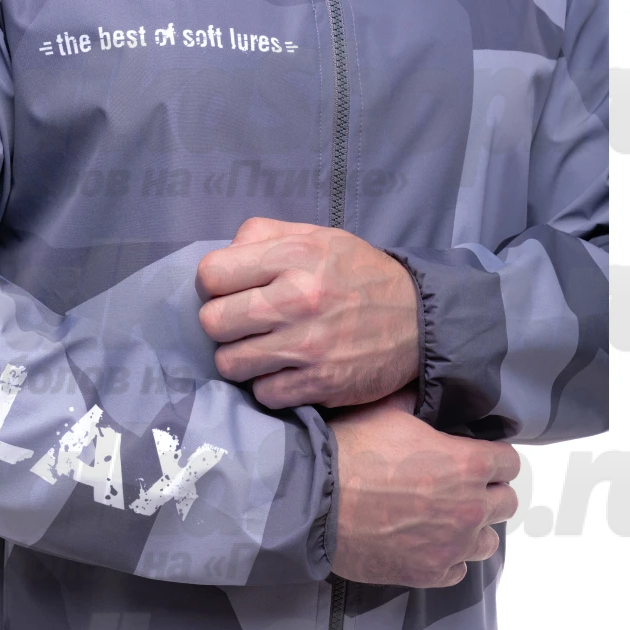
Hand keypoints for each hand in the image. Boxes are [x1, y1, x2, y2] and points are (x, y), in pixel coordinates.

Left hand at [197, 217, 419, 408]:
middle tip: (243, 326)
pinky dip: (268, 386)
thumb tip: (221, 256)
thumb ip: (265, 236)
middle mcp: (297, 299)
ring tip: (262, 351)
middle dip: (222, 326)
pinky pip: (262, 393)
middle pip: (212, 322)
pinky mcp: (318, 384)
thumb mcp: (319, 237)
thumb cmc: (359, 277)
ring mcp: (307, 346)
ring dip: (241, 360)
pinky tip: (285, 372)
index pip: (211, 275)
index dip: (213, 287)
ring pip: (230, 363)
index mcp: (294, 255)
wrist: (418, 321)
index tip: (229, 293)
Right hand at [328, 392, 519, 586]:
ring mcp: (452, 545)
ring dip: (472, 529)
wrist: (315, 502)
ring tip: (445, 522)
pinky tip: (426, 545)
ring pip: (487, 541)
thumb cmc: (350, 453)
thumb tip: (422, 386)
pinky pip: (458, 570)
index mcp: (468, 464)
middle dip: (487, 494)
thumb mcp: (387, 412)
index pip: (509, 463)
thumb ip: (417, 402)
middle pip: (506, 502)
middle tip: (460, 490)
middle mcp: (470, 507)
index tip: (475, 461)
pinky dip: (447, 559)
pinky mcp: (430, 572)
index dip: (492, 459)